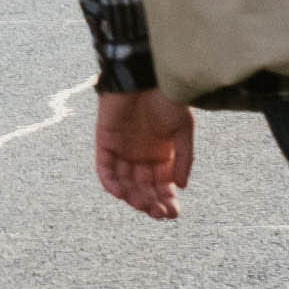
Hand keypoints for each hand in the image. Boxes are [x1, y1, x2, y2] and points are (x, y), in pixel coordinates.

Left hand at [96, 87, 194, 219]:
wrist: (145, 75)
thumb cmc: (167, 98)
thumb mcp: (183, 129)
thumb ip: (184, 158)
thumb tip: (181, 186)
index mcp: (161, 155)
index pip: (162, 186)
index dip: (166, 201)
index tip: (173, 213)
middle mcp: (141, 157)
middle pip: (143, 189)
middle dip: (151, 203)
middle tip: (157, 212)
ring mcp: (122, 151)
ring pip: (124, 183)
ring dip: (132, 197)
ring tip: (142, 203)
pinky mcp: (105, 142)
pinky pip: (105, 169)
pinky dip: (111, 182)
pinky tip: (121, 192)